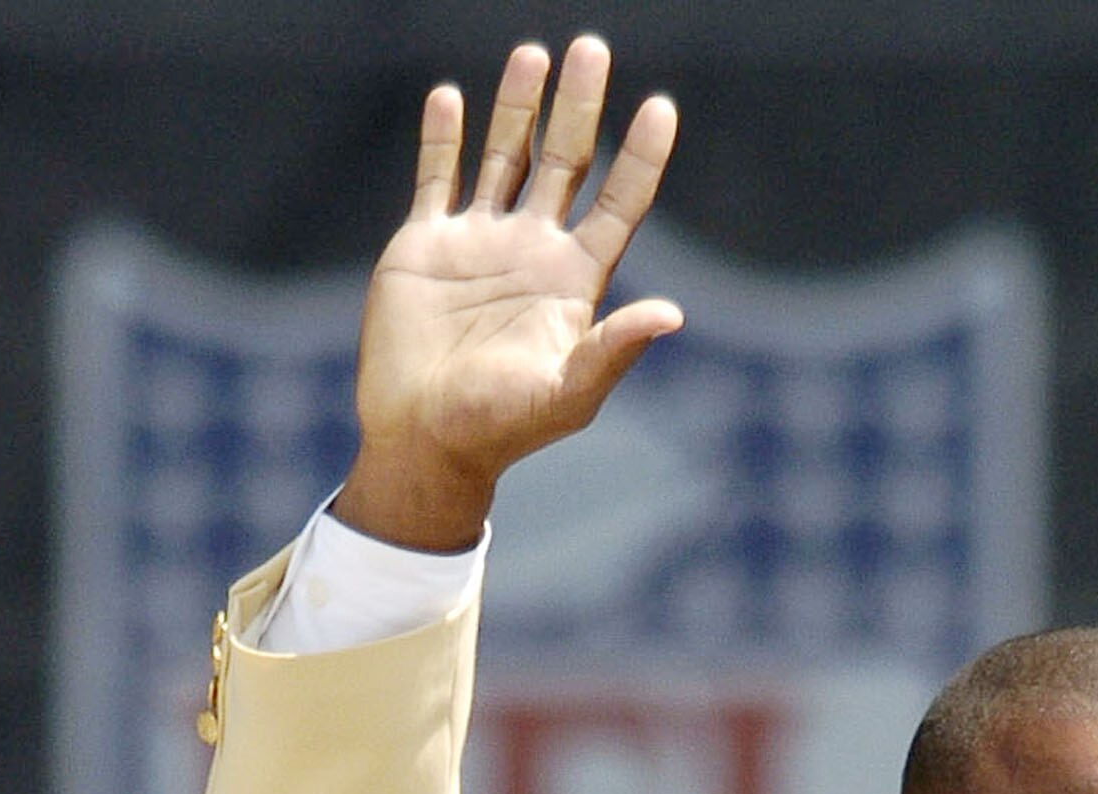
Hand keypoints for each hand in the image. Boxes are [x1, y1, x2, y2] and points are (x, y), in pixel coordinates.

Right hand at [332, 38, 680, 553]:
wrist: (424, 442)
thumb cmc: (500, 429)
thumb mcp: (567, 393)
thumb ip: (614, 349)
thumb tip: (673, 314)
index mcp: (572, 282)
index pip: (618, 204)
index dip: (641, 157)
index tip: (662, 106)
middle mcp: (532, 252)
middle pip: (565, 161)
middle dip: (580, 106)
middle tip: (593, 47)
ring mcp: (478, 244)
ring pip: (505, 156)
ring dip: (518, 106)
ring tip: (534, 54)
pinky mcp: (425, 245)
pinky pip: (438, 177)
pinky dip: (443, 137)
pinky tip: (454, 97)